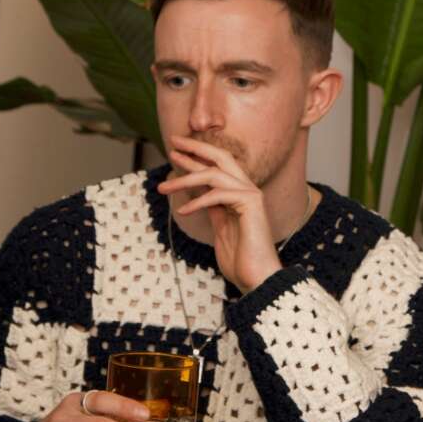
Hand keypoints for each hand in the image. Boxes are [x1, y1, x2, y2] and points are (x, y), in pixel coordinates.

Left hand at [158, 135, 282, 291]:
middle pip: (220, 156)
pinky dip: (197, 202)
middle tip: (172, 142)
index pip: (217, 165)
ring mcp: (251, 195)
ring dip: (185, 178)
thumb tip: (195, 190)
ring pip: (214, 174)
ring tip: (164, 187)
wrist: (257, 279)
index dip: (196, 154)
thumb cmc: (240, 259)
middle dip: (195, 148)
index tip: (175, 149)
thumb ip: (212, 206)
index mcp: (241, 193)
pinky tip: (183, 210)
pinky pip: (218, 195)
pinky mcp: (251, 204)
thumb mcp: (220, 227)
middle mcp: (248, 189)